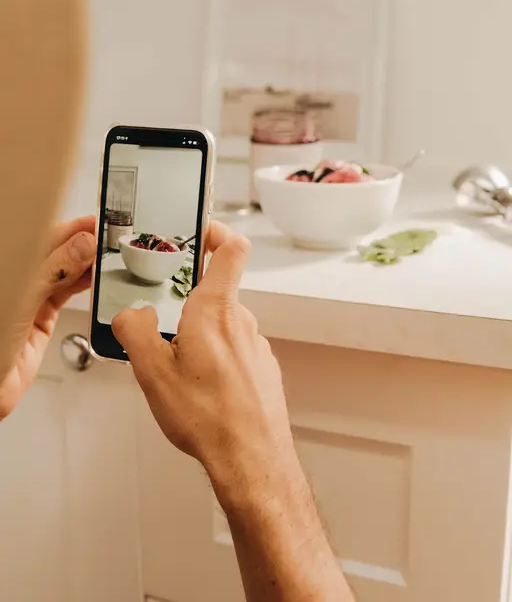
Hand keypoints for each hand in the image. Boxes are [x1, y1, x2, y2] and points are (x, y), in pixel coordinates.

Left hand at [0, 216, 95, 419]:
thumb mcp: (22, 297)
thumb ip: (54, 271)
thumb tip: (82, 244)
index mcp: (11, 264)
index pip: (42, 236)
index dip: (69, 227)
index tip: (94, 222)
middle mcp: (20, 278)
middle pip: (55, 252)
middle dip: (81, 242)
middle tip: (108, 237)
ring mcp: (30, 298)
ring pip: (64, 272)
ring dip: (86, 263)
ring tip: (107, 255)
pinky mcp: (41, 319)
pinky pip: (66, 295)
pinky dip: (84, 285)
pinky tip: (96, 277)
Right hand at [114, 224, 352, 600]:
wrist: (252, 460)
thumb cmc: (210, 419)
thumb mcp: (152, 372)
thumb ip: (135, 332)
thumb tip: (132, 316)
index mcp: (215, 311)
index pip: (231, 248)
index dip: (216, 231)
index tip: (199, 231)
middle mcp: (242, 322)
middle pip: (217, 292)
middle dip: (188, 302)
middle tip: (164, 323)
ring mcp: (257, 346)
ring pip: (223, 326)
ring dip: (200, 336)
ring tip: (179, 368)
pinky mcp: (263, 369)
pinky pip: (235, 351)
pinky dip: (217, 359)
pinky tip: (202, 389)